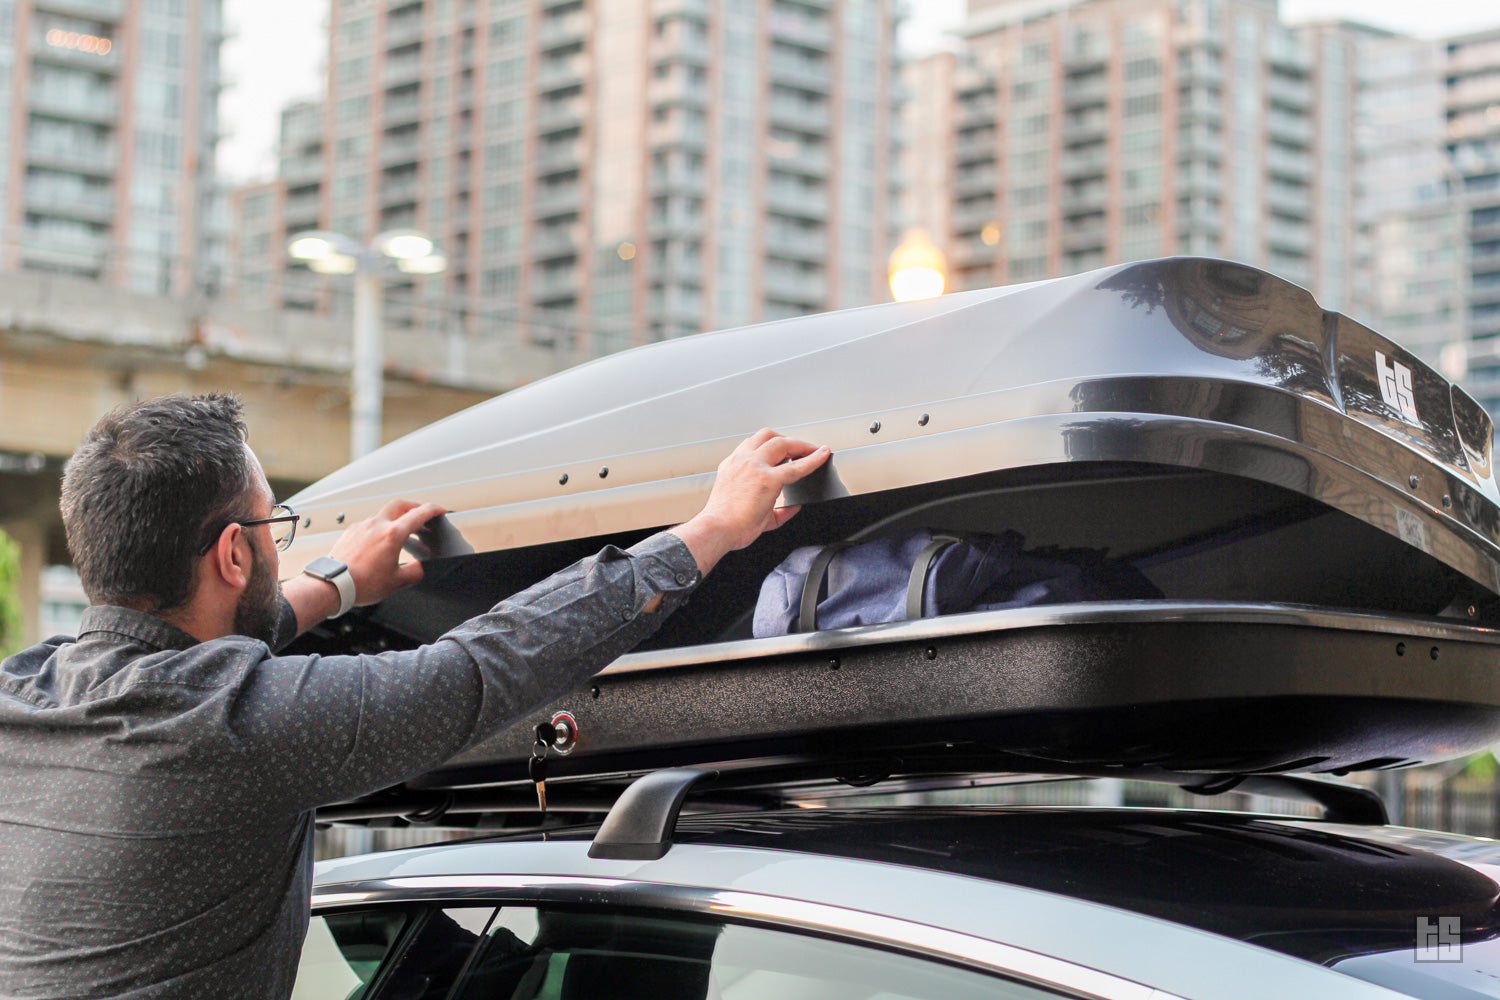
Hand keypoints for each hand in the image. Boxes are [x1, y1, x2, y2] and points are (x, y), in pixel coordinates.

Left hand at [327, 499, 447, 605]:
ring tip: (401, 536)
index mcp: (392, 534)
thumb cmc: (360, 583)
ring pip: (383, 515)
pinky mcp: (350, 533)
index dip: (433, 510)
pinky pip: (369, 525)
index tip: (440, 510)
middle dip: (413, 507)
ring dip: (395, 521)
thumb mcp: (396, 582)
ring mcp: (361, 527)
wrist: (331, 585)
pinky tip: (379, 544)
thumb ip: (414, 572)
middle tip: (421, 515)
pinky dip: (379, 530)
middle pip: (399, 505)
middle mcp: (376, 526)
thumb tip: (419, 569)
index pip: (418, 514)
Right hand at [671, 429, 830, 575]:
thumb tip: (794, 507)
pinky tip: (823, 457)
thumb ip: (774, 508)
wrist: (716, 529)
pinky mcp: (768, 479)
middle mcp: (742, 460)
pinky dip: (813, 460)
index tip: (784, 449)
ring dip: (800, 445)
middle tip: (803, 448)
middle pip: (769, 436)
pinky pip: (797, 466)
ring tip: (814, 451)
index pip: (754, 444)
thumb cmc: (724, 523)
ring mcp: (755, 466)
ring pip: (782, 443)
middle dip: (789, 440)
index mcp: (732, 465)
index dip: (771, 444)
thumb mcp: (742, 504)